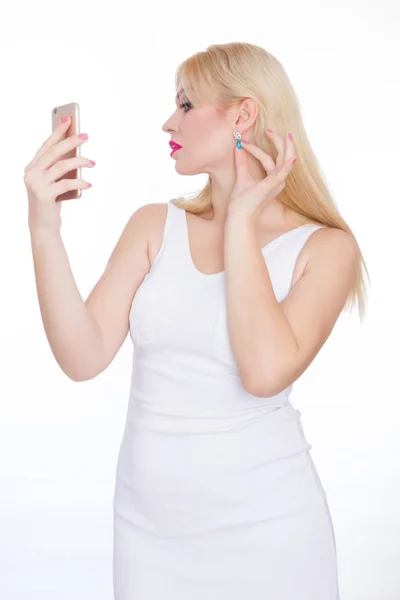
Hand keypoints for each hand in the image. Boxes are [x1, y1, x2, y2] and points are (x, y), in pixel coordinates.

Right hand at [24, 117, 94, 233]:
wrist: (43, 226)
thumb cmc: (51, 202)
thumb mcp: (54, 182)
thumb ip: (60, 169)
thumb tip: (77, 152)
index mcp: (32, 167)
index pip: (46, 145)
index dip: (57, 132)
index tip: (68, 119)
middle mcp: (31, 173)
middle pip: (54, 152)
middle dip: (71, 141)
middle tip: (86, 135)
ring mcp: (36, 184)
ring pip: (61, 166)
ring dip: (80, 162)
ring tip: (93, 162)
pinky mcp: (44, 195)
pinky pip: (66, 184)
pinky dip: (80, 182)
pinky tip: (89, 183)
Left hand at [228, 130, 296, 221]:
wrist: (239, 216)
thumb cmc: (242, 202)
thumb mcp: (241, 177)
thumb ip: (241, 162)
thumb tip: (238, 147)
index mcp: (272, 179)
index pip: (269, 159)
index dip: (256, 149)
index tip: (242, 143)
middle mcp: (277, 181)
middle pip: (282, 157)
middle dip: (278, 142)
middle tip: (269, 130)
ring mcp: (276, 184)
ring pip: (283, 161)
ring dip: (283, 147)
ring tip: (282, 135)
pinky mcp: (271, 187)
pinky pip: (281, 174)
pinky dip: (287, 166)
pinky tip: (291, 159)